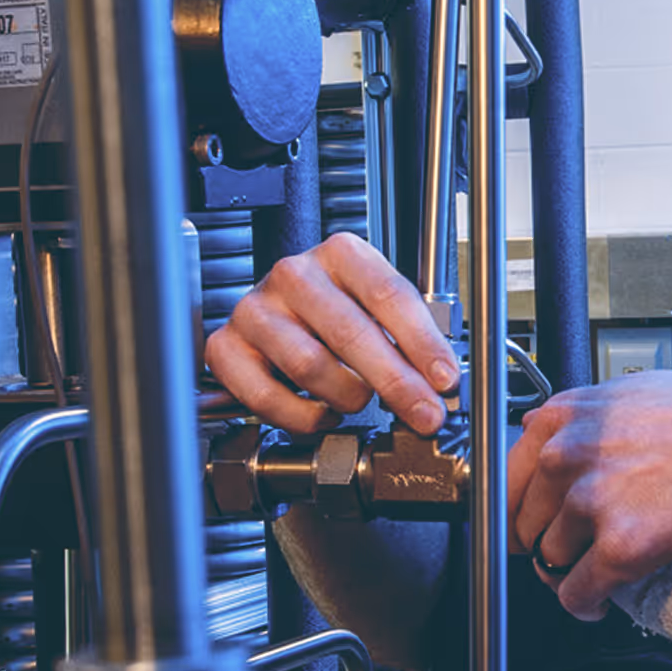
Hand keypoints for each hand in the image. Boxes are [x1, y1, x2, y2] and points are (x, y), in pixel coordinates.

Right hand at [205, 232, 459, 434]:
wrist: (273, 311)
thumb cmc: (333, 309)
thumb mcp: (375, 306)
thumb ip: (409, 336)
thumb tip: (443, 383)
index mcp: (341, 253)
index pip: (389, 296)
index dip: (423, 343)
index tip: (445, 379)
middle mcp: (294, 274)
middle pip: (351, 334)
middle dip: (397, 383)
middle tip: (423, 414)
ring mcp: (256, 309)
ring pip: (310, 367)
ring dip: (347, 397)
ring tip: (359, 402)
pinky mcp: (226, 347)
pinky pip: (269, 397)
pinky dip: (303, 417)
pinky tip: (322, 413)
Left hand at [508, 371, 671, 620]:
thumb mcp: (640, 390)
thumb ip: (586, 410)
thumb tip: (547, 424)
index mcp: (568, 414)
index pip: (505, 471)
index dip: (518, 504)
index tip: (527, 522)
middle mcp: (569, 452)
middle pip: (522, 519)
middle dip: (543, 540)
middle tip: (572, 550)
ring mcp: (592, 500)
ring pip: (548, 559)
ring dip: (568, 573)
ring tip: (594, 572)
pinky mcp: (620, 547)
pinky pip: (576, 595)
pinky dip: (584, 607)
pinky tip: (600, 603)